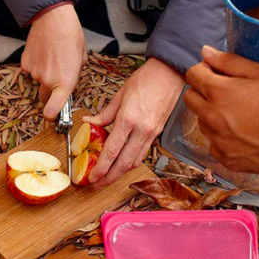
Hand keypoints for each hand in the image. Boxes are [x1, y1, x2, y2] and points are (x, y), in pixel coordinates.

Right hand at [22, 4, 86, 119]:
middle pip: (45, 98)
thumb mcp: (82, 57)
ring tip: (51, 57)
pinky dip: (35, 65)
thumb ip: (75, 73)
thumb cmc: (71, 35)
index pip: (54, 110)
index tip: (52, 117)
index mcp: (65, 82)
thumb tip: (70, 77)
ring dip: (43, 75)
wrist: (52, 18)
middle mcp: (48, 81)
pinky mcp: (25, 65)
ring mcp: (35, 74)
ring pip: (38, 82)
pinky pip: (30, 71)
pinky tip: (42, 52)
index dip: (52, 116)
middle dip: (50, 92)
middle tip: (56, 77)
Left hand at [84, 58, 183, 185]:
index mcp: (128, 119)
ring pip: (135, 162)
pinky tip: (122, 165)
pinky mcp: (157, 133)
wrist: (170, 73)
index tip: (92, 177)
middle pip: (124, 163)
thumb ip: (104, 114)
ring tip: (107, 178)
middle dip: (109, 178)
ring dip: (120, 173)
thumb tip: (88, 123)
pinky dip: (131, 162)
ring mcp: (151, 133)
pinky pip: (143, 153)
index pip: (112, 150)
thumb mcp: (119, 95)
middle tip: (97, 185)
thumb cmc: (146, 80)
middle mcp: (141, 130)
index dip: (101, 167)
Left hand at [184, 46, 258, 174]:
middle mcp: (211, 118)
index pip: (192, 75)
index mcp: (219, 93)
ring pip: (202, 121)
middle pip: (190, 98)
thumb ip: (229, 61)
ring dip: (212, 114)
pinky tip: (242, 133)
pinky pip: (214, 143)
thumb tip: (206, 53)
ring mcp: (216, 140)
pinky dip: (223, 137)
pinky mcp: (224, 158)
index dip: (203, 70)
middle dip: (203, 91)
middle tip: (226, 92)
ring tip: (239, 114)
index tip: (214, 72)